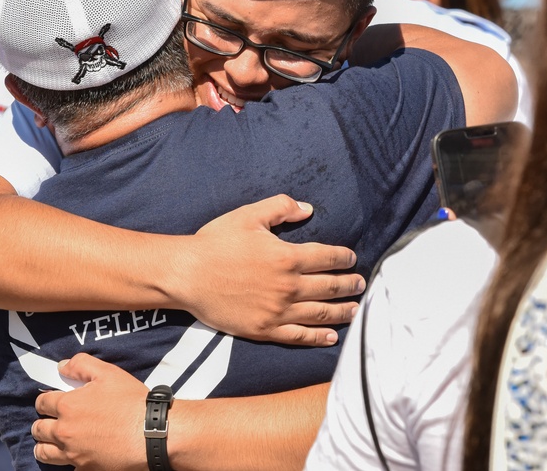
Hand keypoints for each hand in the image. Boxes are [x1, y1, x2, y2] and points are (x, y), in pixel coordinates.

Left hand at [33, 354, 146, 470]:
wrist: (151, 433)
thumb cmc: (131, 402)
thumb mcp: (107, 373)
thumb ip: (81, 365)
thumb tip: (62, 366)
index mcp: (67, 406)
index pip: (42, 403)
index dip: (44, 401)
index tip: (48, 402)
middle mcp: (65, 432)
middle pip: (39, 430)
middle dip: (41, 424)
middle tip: (46, 423)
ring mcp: (74, 454)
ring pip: (45, 453)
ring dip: (44, 446)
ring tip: (48, 444)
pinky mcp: (86, 469)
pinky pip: (68, 469)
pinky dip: (68, 463)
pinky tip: (74, 458)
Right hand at [172, 194, 364, 347]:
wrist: (186, 275)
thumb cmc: (215, 242)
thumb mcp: (248, 215)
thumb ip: (281, 208)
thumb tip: (307, 209)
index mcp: (287, 257)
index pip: (328, 258)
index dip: (343, 258)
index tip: (351, 258)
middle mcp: (288, 287)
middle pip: (330, 287)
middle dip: (349, 285)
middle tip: (360, 284)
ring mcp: (277, 311)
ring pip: (320, 314)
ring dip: (342, 311)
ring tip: (354, 309)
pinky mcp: (264, 330)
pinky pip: (298, 336)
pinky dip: (318, 338)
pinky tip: (330, 337)